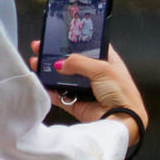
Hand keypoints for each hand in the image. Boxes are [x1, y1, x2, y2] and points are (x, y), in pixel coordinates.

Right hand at [29, 44, 145, 139]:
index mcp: (109, 63)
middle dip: (55, 56)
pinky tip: (42, 84)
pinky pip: (60, 96)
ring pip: (64, 79)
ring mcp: (88, 91)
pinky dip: (51, 92)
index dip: (74, 43)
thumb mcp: (102, 69)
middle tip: (41, 49)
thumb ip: (78, 62)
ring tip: (36, 64)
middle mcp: (98, 76)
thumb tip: (60, 63)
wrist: (122, 121)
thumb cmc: (122, 94)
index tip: (58, 38)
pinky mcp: (79, 105)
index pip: (89, 48)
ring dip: (49, 73)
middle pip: (72, 63)